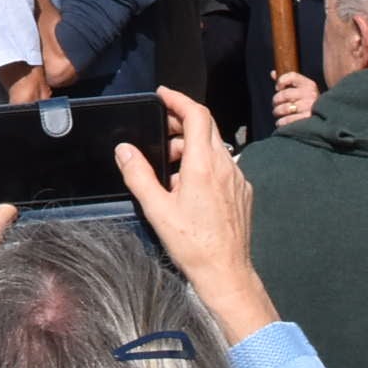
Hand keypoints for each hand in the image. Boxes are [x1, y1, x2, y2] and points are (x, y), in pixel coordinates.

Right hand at [113, 86, 276, 342]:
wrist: (226, 272)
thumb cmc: (192, 244)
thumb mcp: (157, 210)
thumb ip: (139, 175)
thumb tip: (124, 150)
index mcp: (203, 165)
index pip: (196, 115)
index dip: (179, 100)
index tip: (163, 95)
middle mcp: (225, 165)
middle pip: (206, 127)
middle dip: (181, 123)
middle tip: (160, 130)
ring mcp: (238, 178)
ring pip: (215, 147)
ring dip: (191, 146)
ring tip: (169, 165)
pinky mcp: (243, 192)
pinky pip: (224, 165)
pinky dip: (205, 163)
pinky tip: (189, 185)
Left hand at [270, 70, 319, 126]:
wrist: (325, 117)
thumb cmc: (307, 102)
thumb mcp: (301, 89)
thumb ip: (287, 81)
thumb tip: (273, 73)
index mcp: (309, 84)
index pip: (292, 76)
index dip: (281, 80)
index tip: (277, 88)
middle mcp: (310, 94)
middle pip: (285, 94)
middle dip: (276, 100)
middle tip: (275, 104)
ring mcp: (309, 107)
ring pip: (285, 108)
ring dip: (277, 111)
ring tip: (277, 113)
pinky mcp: (307, 119)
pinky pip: (288, 120)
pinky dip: (281, 122)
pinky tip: (280, 122)